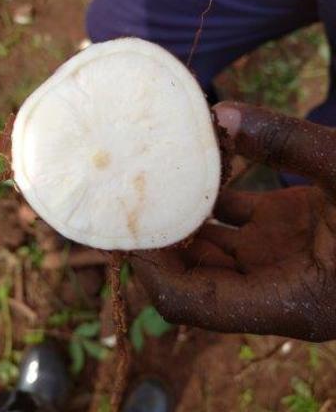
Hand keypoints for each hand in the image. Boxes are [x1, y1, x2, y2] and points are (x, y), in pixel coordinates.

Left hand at [131, 102, 335, 341]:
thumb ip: (288, 143)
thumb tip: (223, 110)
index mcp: (288, 300)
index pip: (192, 301)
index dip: (152, 268)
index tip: (126, 224)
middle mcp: (273, 288)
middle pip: (189, 277)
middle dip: (155, 241)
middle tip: (124, 196)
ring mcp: (275, 259)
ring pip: (206, 249)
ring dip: (177, 218)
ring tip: (149, 177)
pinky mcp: (281, 232)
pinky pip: (229, 222)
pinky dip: (206, 199)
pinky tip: (192, 166)